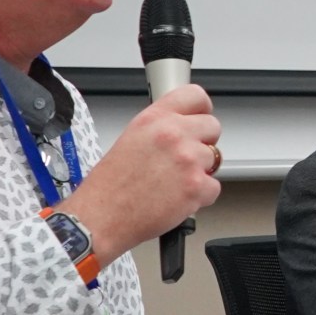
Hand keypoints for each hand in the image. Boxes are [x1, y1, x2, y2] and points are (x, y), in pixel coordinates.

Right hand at [67, 85, 221, 263]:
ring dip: (200, 171)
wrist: (100, 218)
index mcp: (154, 119)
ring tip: (173, 182)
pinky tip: (177, 198)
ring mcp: (187, 160)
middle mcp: (173, 134)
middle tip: (183, 159)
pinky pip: (214, 187)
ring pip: (215, 158)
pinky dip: (200, 196)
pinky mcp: (196, 186)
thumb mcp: (130, 139)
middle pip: (213, 126)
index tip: (200, 117)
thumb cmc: (109, 186)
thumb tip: (184, 127)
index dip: (201, 109)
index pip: (195, 96)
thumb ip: (160, 129)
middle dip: (202, 143)